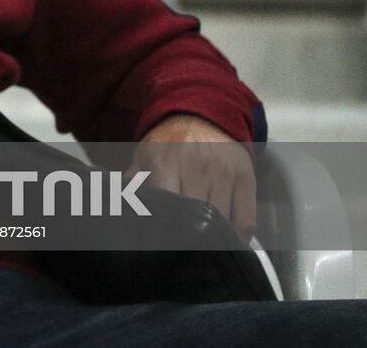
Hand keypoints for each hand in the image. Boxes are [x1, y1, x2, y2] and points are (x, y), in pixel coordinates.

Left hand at [131, 113, 255, 239]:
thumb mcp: (143, 157)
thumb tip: (120, 211)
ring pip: (222, 224)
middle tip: (182, 253)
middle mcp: (198, 169)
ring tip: (202, 249)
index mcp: (166, 164)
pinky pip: (246, 221)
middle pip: (196, 220)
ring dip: (212, 241)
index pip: (167, 208)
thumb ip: (132, 185)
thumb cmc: (167, 142)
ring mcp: (224, 174)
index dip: (164, 231)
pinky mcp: (246, 178)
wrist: (202, 114)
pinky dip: (236, 238)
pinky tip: (224, 242)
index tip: (161, 245)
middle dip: (188, 239)